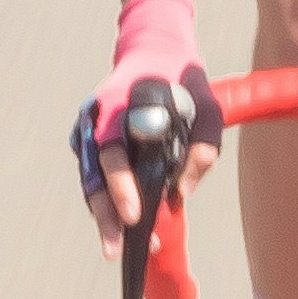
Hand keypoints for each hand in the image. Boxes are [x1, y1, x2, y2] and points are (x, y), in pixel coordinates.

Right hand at [75, 0, 220, 239]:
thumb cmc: (184, 82)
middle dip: (106, 213)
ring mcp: (88, 130)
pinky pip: (93, 176)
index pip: (112, 152)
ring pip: (89, 180)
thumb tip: (182, 194)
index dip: (121, 185)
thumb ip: (203, 147)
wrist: (155, 51)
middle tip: (117, 247)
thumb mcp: (209, 106)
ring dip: (102, 215)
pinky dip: (104, 201)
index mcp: (119, 104)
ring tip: (114, 248)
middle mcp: (96, 118)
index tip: (136, 213)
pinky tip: (118, 225)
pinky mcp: (89, 141)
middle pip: (93, 174)